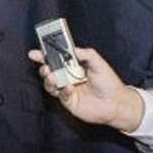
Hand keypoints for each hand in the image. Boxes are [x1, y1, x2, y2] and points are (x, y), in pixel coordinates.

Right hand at [29, 47, 144, 131]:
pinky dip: (62, 90)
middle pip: (49, 70)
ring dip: (48, 79)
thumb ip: (86, 54)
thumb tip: (71, 49)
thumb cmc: (109, 83)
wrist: (116, 104)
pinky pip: (59, 95)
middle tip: (44, 66)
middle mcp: (67, 77)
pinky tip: (69, 88)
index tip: (35, 52)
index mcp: (73, 66)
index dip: (44, 55)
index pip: (56, 58)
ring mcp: (66, 89)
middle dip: (43, 66)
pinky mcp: (68, 101)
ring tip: (51, 76)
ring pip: (50, 83)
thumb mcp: (99, 63)